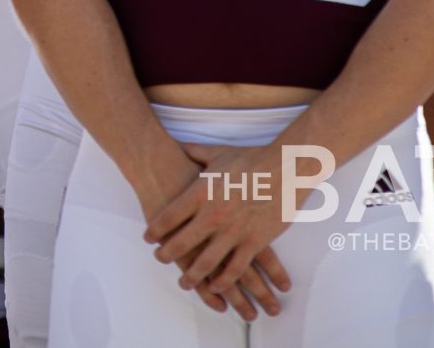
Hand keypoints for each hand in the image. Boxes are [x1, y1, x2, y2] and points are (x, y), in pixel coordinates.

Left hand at [145, 143, 293, 321]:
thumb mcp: (217, 153)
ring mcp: (233, 231)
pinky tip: (216, 288)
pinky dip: (223, 282)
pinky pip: (235, 269)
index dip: (155, 230)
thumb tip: (180, 144)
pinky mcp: (254, 242)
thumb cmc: (251, 158)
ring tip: (184, 282)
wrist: (285, 167)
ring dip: (192, 276)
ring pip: (206, 263)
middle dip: (167, 255)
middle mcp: (212, 215)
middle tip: (160, 260)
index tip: (148, 238)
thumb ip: (195, 152)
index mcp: (200, 193)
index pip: (169, 217)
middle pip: (181, 243)